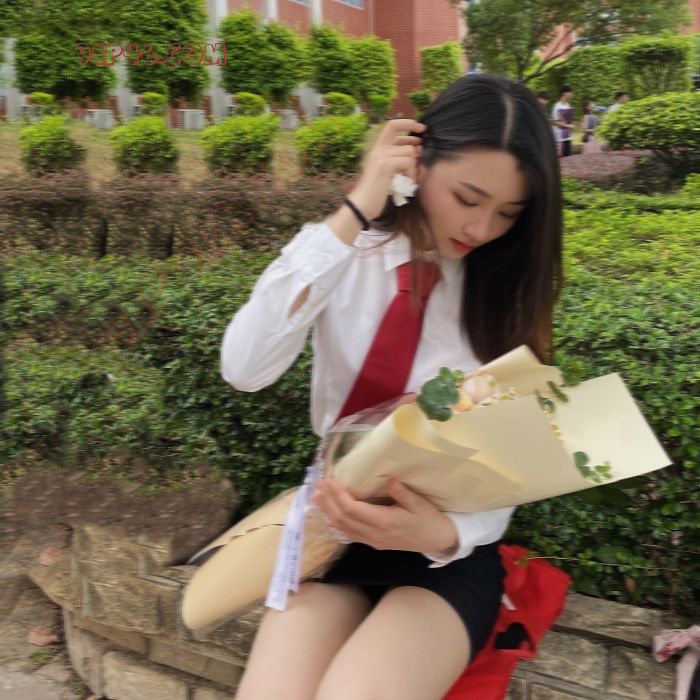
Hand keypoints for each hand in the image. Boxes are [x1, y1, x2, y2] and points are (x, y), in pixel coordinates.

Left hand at [311, 477, 457, 553]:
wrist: (437, 541)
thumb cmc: (429, 519)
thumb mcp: (420, 503)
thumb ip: (403, 493)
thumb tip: (390, 479)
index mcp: (385, 523)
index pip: (353, 510)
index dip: (337, 496)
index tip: (328, 481)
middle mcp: (375, 535)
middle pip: (343, 519)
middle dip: (328, 502)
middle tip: (317, 485)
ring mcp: (372, 541)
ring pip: (343, 529)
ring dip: (328, 512)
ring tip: (317, 497)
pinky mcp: (373, 543)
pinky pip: (350, 534)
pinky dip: (336, 523)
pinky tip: (329, 514)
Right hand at [347, 118, 425, 221]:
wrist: (361, 205)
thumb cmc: (376, 193)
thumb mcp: (388, 173)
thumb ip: (398, 160)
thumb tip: (418, 149)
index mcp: (377, 149)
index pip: (392, 125)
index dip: (408, 123)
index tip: (420, 128)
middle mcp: (377, 149)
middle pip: (403, 137)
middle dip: (415, 145)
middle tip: (420, 154)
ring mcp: (380, 156)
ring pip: (409, 152)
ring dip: (414, 167)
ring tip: (410, 180)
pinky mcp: (384, 165)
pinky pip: (407, 162)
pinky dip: (411, 174)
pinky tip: (407, 184)